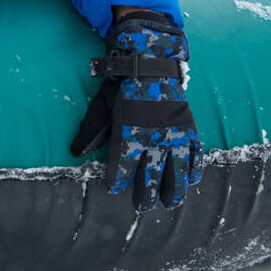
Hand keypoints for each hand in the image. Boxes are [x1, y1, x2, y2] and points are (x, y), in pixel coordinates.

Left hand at [71, 11, 200, 210]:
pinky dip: (194, 169)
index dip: (118, 181)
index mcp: (129, 135)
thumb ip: (91, 132)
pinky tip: (192, 180)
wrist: (151, 64)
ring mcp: (174, 136)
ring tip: (170, 204)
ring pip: (176, 172)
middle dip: (146, 195)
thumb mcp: (102, 108)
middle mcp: (153, 139)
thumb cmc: (122, 88)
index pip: (123, 168)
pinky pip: (195, 154)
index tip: (114, 189)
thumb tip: (75, 152)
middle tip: (142, 206)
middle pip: (151, 177)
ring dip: (174, 190)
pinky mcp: (188, 129)